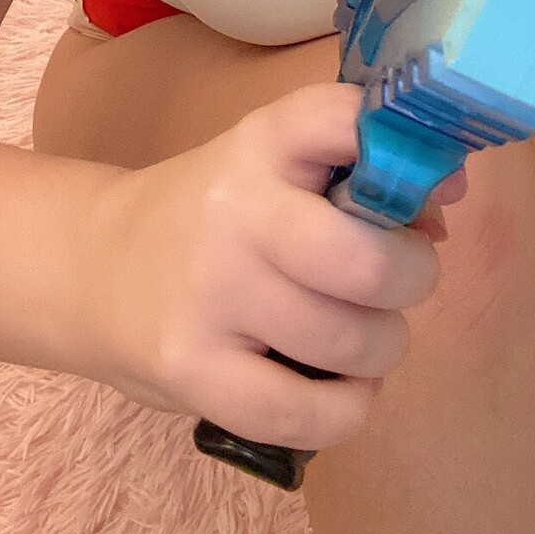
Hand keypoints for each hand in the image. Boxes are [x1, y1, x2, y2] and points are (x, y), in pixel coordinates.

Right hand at [76, 82, 446, 452]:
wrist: (90, 268)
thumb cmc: (210, 216)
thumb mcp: (271, 168)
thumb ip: (355, 173)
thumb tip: (445, 200)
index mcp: (261, 142)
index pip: (347, 120)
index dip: (407, 155)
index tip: (426, 191)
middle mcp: (235, 211)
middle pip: (368, 264)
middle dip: (411, 279)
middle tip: (396, 284)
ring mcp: (209, 295)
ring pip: (351, 343)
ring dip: (382, 348)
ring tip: (360, 338)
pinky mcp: (192, 371)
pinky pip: (310, 413)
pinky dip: (348, 409)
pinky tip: (337, 388)